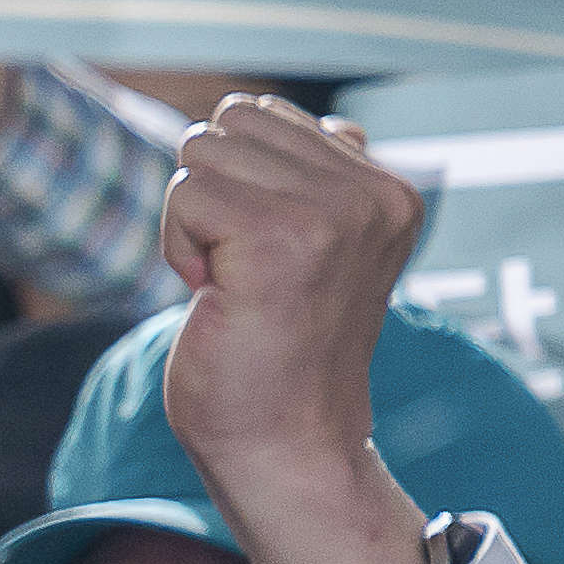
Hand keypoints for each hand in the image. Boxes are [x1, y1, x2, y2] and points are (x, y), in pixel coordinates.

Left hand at [151, 95, 432, 563]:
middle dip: (206, 195)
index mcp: (387, 189)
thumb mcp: (314, 252)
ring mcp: (334, 212)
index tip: (258, 261)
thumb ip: (320, 185)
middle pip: (229, 122)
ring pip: (202, 152)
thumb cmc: (278, 355)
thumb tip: (329, 124)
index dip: (231, 186)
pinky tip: (216, 299)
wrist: (286, 447)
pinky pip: (184, 194)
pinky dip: (177, 248)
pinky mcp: (281, 238)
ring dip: (190, 223)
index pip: (263, 116)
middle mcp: (373, 192)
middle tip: (237, 274)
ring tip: (231, 286)